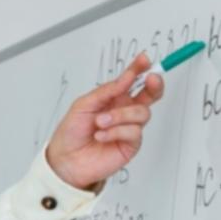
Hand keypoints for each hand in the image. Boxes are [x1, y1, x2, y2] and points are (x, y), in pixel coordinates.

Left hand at [44, 52, 163, 189]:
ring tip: (100, 122)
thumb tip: (126, 78)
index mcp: (113, 98)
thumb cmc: (72, 132)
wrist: (66, 159)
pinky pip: (134, 132)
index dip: (139, 68)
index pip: (132, 80)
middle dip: (154, 85)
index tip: (144, 59)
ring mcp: (129, 128)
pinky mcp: (130, 145)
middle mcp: (124, 111)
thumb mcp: (83, 104)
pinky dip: (116, 132)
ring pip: (142, 113)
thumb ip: (106, 91)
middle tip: (151, 79)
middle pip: (150, 95)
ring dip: (120, 115)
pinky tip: (101, 136)